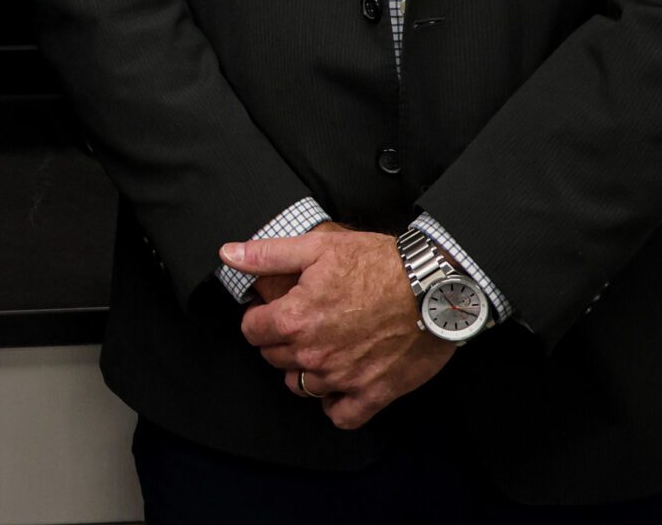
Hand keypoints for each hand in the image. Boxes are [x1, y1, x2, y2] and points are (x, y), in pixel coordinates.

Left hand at [223, 225, 453, 429]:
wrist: (433, 287)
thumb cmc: (378, 264)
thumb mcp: (318, 246)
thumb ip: (267, 254)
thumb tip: (229, 254)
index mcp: (295, 318)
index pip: (252, 331)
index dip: (258, 319)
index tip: (270, 312)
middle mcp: (314, 353)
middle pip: (275, 358)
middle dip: (280, 342)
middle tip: (300, 325)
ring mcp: (343, 377)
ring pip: (301, 386)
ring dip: (304, 371)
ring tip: (320, 350)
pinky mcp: (374, 393)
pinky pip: (341, 415)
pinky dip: (335, 404)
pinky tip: (339, 386)